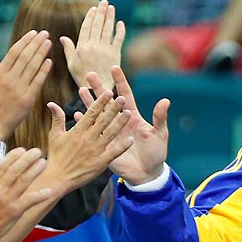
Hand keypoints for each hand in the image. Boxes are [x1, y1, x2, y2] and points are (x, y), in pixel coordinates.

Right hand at [0, 31, 51, 140]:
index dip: (24, 41)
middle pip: (25, 57)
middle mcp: (9, 80)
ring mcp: (19, 90)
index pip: (14, 53)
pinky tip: (49, 61)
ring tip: (48, 43)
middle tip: (44, 33)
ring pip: (32, 67)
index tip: (33, 33)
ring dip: (41, 53)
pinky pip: (37, 82)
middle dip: (36, 43)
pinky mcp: (27, 100)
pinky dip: (43, 71)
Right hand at [0, 148, 53, 241]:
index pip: (1, 166)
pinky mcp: (14, 212)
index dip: (13, 157)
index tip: (22, 150)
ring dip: (34, 171)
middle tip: (37, 151)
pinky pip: (29, 201)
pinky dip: (39, 196)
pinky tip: (49, 191)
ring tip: (43, 162)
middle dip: (27, 159)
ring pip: (23, 182)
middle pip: (15, 171)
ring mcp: (7, 201)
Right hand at [43, 92, 135, 195]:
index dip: (101, 102)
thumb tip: (51, 103)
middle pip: (103, 120)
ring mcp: (95, 151)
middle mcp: (87, 139)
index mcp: (78, 131)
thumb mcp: (54, 136)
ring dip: (120, 123)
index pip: (91, 112)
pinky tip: (130, 139)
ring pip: (110, 134)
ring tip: (129, 113)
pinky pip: (113, 153)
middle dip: (113, 109)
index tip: (109, 92)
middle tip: (122, 98)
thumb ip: (57, 118)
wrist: (58, 178)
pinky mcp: (100, 163)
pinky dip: (122, 147)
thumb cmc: (56, 156)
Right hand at [61, 0, 125, 93]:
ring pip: (108, 29)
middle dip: (101, 12)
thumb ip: (68, 49)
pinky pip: (118, 39)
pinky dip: (120, 30)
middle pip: (98, 25)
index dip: (90, 16)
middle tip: (104, 2)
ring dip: (110, 17)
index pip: (87, 27)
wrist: (96, 89)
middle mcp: (94, 46)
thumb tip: (62, 37)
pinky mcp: (115, 54)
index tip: (94, 9)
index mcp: (82, 47)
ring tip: (111, 7)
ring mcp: (105, 50)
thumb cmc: (82, 77)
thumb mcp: (71, 64)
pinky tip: (120, 23)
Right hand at [81, 67, 169, 185]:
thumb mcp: (159, 134)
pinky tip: (76, 115)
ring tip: (81, 89)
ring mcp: (111, 132)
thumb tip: (165, 100)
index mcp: (133, 116)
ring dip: (89, 102)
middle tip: (89, 74)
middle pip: (107, 101)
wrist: (147, 173)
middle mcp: (120, 121)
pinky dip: (85, 124)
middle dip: (99, 87)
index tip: (113, 67)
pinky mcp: (105, 144)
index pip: (125, 94)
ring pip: (98, 114)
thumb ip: (160, 117)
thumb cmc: (155, 152)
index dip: (120, 81)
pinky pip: (93, 132)